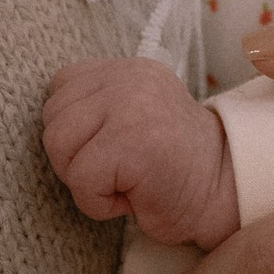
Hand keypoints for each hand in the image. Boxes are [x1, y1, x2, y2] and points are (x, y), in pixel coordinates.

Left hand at [43, 60, 239, 248]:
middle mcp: (129, 78)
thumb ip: (98, 106)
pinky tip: (132, 200)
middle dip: (73, 158)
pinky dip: (99, 204)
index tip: (111, 151)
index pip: (60, 86)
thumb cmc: (172, 170)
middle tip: (116, 174)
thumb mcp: (134, 118)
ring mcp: (131, 105)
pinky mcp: (131, 142)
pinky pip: (80, 180)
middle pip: (52, 119)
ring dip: (84, 181)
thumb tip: (50, 119)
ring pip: (58, 146)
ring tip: (123, 184)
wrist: (224, 196)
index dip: (74, 130)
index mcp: (128, 69)